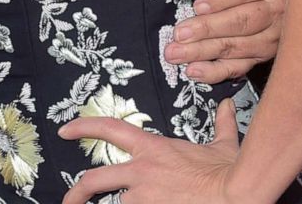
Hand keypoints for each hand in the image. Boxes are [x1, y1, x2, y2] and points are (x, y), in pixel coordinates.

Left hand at [58, 98, 242, 203]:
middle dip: (77, 192)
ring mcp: (144, 198)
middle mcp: (141, 172)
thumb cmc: (228, 172)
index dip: (83, 127)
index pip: (109, 128)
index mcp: (151, 148)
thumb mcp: (223, 145)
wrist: (236, 195)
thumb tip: (226, 105)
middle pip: (96, 179)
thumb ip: (221, 124)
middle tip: (69, 199)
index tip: (64, 131)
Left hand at [163, 0, 287, 82]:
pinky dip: (216, 72)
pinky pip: (240, 67)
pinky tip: (193, 71)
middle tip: (178, 34)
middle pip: (243, 21)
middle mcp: (279, 11)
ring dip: (204, 52)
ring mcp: (273, 37)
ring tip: (175, 53)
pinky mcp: (264, 55)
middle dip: (208, 29)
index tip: (198, 5)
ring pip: (239, 47)